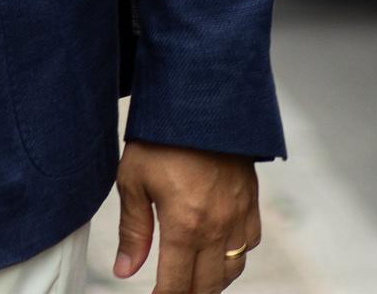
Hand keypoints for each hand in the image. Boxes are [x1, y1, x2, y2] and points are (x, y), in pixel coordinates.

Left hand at [116, 141, 259, 292]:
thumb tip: (125, 270)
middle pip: (207, 286)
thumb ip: (132, 230)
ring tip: (192, 280)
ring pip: (232, 271)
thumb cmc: (161, 137)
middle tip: (169, 291)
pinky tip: (218, 253)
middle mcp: (217, 228)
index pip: (177, 285)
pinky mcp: (251, 202)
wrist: (200, 100)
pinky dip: (234, 258)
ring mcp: (239, 216)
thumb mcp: (133, 179)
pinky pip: (249, 245)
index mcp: (185, 225)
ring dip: (212, 283)